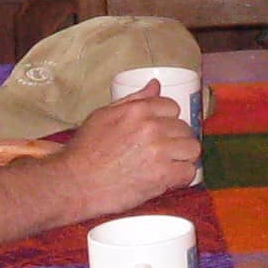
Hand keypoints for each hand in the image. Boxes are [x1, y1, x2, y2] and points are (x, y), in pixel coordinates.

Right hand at [62, 89, 200, 212]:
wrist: (75, 183)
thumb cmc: (85, 150)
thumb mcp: (103, 115)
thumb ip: (133, 100)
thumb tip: (156, 84)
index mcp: (138, 110)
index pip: (172, 107)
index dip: (167, 120)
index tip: (160, 132)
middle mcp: (152, 127)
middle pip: (184, 128)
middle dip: (176, 139)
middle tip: (163, 151)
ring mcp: (159, 151)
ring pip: (192, 149)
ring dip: (183, 157)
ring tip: (170, 164)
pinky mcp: (162, 176)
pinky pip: (188, 172)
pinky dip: (181, 177)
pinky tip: (169, 178)